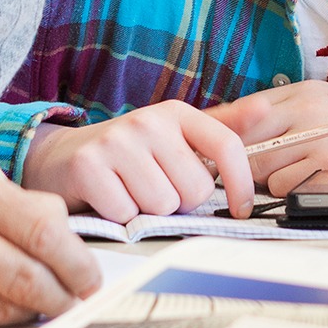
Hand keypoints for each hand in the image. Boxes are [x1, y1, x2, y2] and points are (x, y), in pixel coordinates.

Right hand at [0, 150, 99, 327]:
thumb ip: (5, 205)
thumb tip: (65, 235)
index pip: (43, 225)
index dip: (77, 258)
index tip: (90, 275)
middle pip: (31, 268)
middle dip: (66, 292)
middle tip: (77, 302)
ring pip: (5, 301)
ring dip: (29, 311)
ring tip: (36, 308)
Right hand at [21, 100, 255, 222]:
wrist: (61, 158)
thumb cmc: (127, 155)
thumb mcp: (174, 136)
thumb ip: (220, 128)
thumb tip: (266, 110)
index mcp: (176, 113)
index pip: (226, 146)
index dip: (241, 184)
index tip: (240, 208)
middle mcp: (148, 121)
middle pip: (195, 189)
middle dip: (179, 201)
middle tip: (156, 189)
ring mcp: (117, 141)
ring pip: (162, 204)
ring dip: (148, 211)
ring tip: (131, 193)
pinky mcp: (89, 166)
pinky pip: (127, 213)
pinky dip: (120, 217)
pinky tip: (109, 199)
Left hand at [206, 81, 327, 195]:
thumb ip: (287, 114)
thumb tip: (241, 135)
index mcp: (301, 91)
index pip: (240, 110)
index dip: (215, 132)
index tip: (195, 147)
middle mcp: (304, 110)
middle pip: (241, 140)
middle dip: (232, 162)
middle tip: (228, 175)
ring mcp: (315, 139)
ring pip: (260, 168)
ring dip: (265, 180)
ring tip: (293, 176)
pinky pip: (286, 188)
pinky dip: (291, 193)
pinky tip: (313, 185)